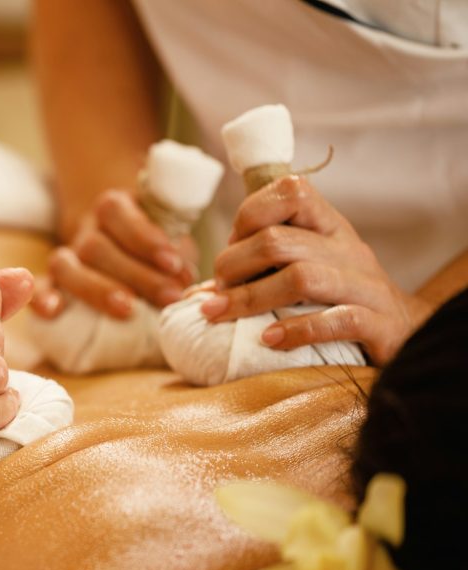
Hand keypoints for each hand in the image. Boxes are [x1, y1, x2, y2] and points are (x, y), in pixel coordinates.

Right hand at [31, 189, 196, 318]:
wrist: (119, 242)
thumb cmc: (154, 246)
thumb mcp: (169, 236)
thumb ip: (177, 255)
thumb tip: (191, 287)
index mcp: (113, 207)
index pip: (117, 212)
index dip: (144, 237)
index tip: (174, 263)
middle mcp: (85, 230)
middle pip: (95, 246)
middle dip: (135, 273)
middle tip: (168, 295)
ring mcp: (67, 256)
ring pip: (65, 265)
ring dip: (97, 289)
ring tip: (128, 309)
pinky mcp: (54, 282)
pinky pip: (41, 286)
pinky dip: (42, 297)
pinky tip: (54, 311)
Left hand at [201, 175, 431, 363]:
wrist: (411, 332)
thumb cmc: (340, 299)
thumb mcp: (307, 270)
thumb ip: (260, 272)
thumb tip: (195, 296)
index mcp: (329, 227)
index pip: (289, 192)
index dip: (248, 217)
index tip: (231, 249)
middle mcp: (348, 249)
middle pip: (279, 242)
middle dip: (234, 266)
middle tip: (217, 294)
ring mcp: (366, 286)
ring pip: (303, 278)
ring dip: (252, 298)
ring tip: (223, 315)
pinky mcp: (380, 323)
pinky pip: (337, 321)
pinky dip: (297, 330)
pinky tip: (269, 339)